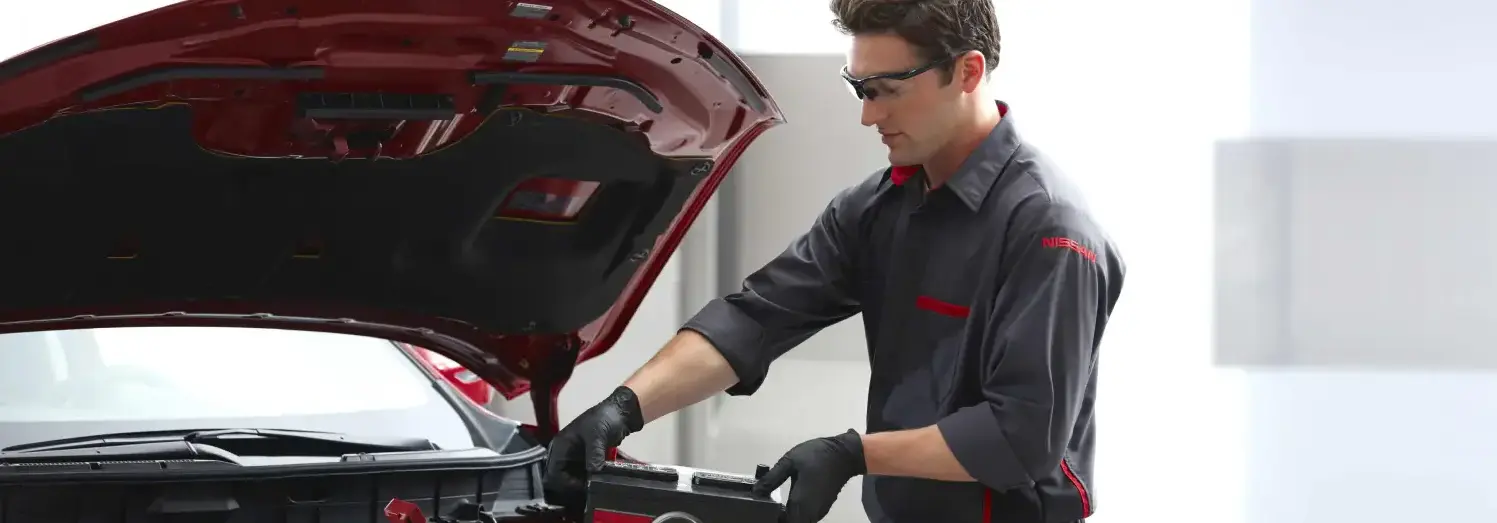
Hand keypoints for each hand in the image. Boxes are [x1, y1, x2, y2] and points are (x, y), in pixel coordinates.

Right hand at [542, 386, 644, 510]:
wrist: (622, 412)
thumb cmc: (605, 418)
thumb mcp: (597, 436)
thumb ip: (593, 455)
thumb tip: (593, 472)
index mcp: (561, 444)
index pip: (553, 471)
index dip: (564, 481)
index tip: (581, 485)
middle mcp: (565, 451)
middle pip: (562, 476)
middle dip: (573, 483)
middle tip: (589, 487)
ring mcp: (576, 455)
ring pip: (573, 476)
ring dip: (583, 481)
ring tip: (595, 484)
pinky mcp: (587, 458)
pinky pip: (584, 473)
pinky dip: (590, 477)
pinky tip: (599, 479)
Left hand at [753, 429, 865, 522]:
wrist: (844, 454)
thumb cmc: (816, 456)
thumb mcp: (790, 462)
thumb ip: (771, 479)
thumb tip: (756, 492)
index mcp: (800, 503)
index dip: (771, 518)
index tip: (761, 511)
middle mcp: (810, 513)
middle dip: (778, 518)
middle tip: (765, 508)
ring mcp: (818, 512)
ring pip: (799, 522)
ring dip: (787, 518)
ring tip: (773, 507)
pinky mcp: (822, 509)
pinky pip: (805, 518)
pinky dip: (795, 515)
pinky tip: (786, 504)